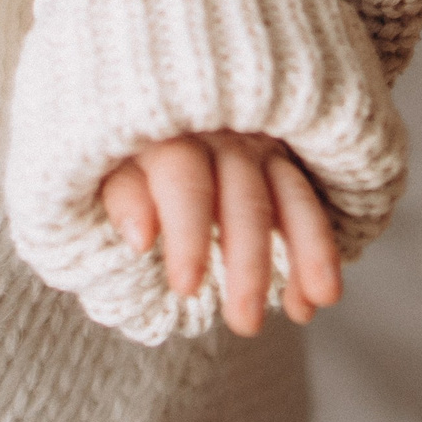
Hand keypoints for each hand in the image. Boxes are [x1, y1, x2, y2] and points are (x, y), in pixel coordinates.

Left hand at [97, 131, 343, 335]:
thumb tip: (140, 238)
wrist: (149, 99)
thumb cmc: (121, 150)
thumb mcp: (105, 166)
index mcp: (169, 131)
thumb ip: (123, 196)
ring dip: (305, 254)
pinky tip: (313, 300)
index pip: (184, 179)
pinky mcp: (283, 157)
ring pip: (289, 196)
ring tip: (308, 310)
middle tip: (245, 323)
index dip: (187, 232)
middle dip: (248, 261)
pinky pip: (309, 204)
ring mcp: (257, 143)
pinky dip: (317, 252)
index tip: (187, 286)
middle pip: (244, 195)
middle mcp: (220, 132)